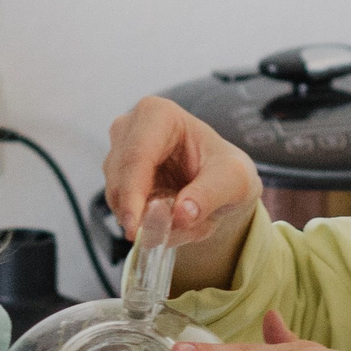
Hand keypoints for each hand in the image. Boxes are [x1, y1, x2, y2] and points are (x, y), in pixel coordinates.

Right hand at [103, 97, 263, 291]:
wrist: (221, 183)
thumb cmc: (227, 171)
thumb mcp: (234, 181)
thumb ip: (210, 195)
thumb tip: (181, 214)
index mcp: (159, 114)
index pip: (137, 156)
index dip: (132, 193)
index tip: (134, 228)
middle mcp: (130, 127)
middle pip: (120, 178)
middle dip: (139, 212)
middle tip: (163, 236)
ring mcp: (119, 152)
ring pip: (116, 196)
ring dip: (144, 220)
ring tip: (183, 223)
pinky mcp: (117, 177)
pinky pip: (120, 208)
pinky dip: (142, 222)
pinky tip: (168, 221)